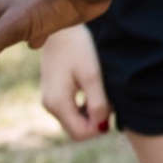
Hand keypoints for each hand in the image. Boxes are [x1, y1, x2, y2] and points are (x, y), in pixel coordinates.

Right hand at [38, 24, 111, 140]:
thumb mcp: (92, 74)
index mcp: (58, 104)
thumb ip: (97, 101)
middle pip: (76, 129)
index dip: (99, 128)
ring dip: (91, 113)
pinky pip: (70, 109)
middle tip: (111, 101)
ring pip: (74, 119)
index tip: (113, 110)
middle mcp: (50, 106)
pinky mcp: (53, 92)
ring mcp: (49, 99)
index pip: (79, 133)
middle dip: (95, 122)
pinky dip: (84, 106)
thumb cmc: (78, 48)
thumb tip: (101, 125)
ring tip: (104, 93)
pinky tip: (95, 89)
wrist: (60, 29)